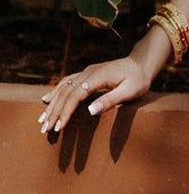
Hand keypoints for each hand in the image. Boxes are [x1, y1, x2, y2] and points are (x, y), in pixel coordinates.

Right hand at [38, 56, 153, 137]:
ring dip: (52, 104)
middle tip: (45, 129)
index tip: (59, 127)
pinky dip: (55, 92)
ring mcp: (86, 72)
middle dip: (54, 111)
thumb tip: (90, 111)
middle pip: (65, 92)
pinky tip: (47, 100)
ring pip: (63, 88)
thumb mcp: (129, 91)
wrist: (141, 64)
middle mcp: (88, 72)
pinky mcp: (86, 74)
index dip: (65, 111)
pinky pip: (67, 83)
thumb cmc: (138, 80)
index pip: (76, 95)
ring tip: (42, 120)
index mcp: (98, 77)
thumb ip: (110, 100)